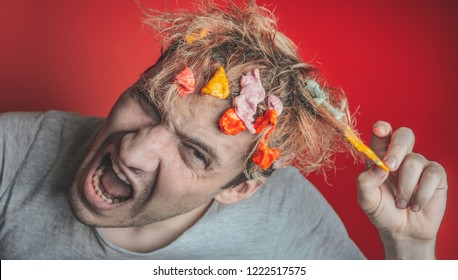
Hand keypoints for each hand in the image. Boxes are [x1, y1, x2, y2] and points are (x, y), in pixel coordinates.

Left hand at [356, 121, 447, 258]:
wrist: (402, 231)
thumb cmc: (382, 210)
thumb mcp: (366, 199)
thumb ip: (365, 181)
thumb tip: (378, 167)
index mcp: (380, 156)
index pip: (381, 134)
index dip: (381, 128)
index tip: (379, 130)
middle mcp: (400, 155)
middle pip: (404, 135)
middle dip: (397, 148)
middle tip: (390, 168)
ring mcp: (419, 164)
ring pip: (415, 161)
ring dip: (405, 186)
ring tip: (400, 203)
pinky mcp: (436, 175)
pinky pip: (432, 175)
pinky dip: (421, 193)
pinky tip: (415, 205)